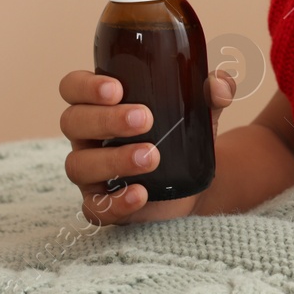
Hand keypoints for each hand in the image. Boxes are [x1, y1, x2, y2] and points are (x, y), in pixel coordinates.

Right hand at [59, 69, 235, 224]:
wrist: (194, 178)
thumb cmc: (182, 130)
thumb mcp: (199, 107)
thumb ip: (213, 91)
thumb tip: (221, 86)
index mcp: (99, 104)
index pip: (72, 87)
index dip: (86, 86)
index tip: (118, 88)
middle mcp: (86, 136)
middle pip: (73, 122)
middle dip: (107, 119)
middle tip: (146, 119)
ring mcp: (90, 172)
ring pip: (79, 165)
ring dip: (114, 159)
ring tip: (152, 157)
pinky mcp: (101, 205)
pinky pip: (94, 207)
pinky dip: (116, 201)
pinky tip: (141, 193)